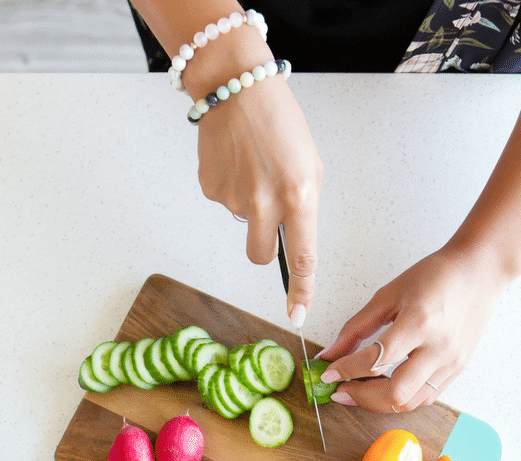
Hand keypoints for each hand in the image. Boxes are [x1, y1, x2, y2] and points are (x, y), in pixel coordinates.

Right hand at [196, 76, 322, 321]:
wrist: (237, 86)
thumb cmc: (279, 123)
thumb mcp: (309, 166)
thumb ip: (303, 209)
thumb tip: (289, 242)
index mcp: (299, 196)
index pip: (303, 259)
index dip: (301, 292)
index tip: (298, 314)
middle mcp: (265, 203)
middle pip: (260, 255)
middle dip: (263, 243)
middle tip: (267, 208)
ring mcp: (234, 198)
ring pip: (243, 224)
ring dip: (249, 205)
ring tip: (252, 166)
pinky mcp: (211, 189)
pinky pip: (224, 203)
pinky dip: (231, 187)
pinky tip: (235, 161)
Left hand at [319, 243, 509, 411]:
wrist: (479, 271)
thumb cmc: (435, 276)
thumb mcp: (389, 294)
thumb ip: (356, 328)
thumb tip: (330, 354)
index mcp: (419, 322)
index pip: (375, 360)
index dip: (346, 370)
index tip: (329, 373)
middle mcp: (438, 348)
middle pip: (395, 393)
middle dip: (362, 397)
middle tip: (341, 391)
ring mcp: (451, 362)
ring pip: (410, 402)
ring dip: (380, 403)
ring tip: (360, 392)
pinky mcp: (457, 369)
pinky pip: (424, 397)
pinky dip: (400, 398)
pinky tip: (384, 389)